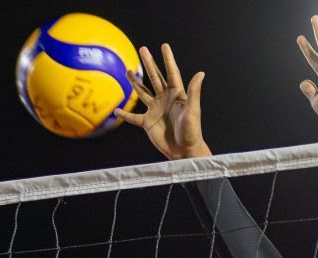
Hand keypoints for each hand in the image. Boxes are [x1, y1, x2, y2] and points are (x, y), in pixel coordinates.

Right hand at [114, 44, 209, 159]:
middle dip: (149, 63)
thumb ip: (194, 92)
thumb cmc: (192, 131)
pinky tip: (116, 110)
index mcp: (177, 95)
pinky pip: (133, 117)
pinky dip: (125, 114)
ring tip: (128, 71)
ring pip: (143, 92)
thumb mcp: (193, 110)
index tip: (164, 45)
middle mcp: (165, 99)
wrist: (184, 151)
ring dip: (135, 82)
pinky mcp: (148, 122)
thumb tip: (201, 73)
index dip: (168, 59)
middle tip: (143, 48)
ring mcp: (155, 110)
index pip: (172, 72)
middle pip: (155, 77)